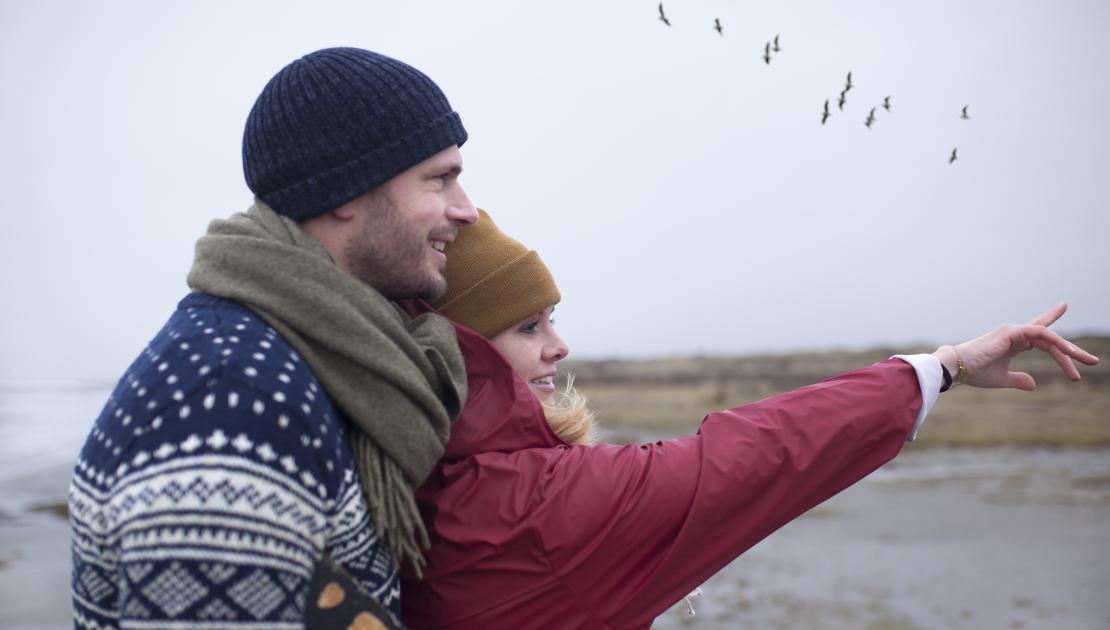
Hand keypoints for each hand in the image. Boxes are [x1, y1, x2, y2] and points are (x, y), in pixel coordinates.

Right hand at [933, 302, 1098, 390]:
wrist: (957, 369)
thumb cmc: (974, 373)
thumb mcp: (1002, 379)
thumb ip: (1019, 379)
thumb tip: (1034, 384)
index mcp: (1012, 342)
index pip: (1037, 330)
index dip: (1051, 317)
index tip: (1064, 306)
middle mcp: (1015, 334)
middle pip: (1049, 339)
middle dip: (1071, 350)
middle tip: (1092, 361)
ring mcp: (1014, 331)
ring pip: (1049, 338)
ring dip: (1069, 351)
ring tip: (1085, 363)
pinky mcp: (1012, 332)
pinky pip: (1042, 335)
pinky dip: (1057, 343)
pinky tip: (1069, 354)